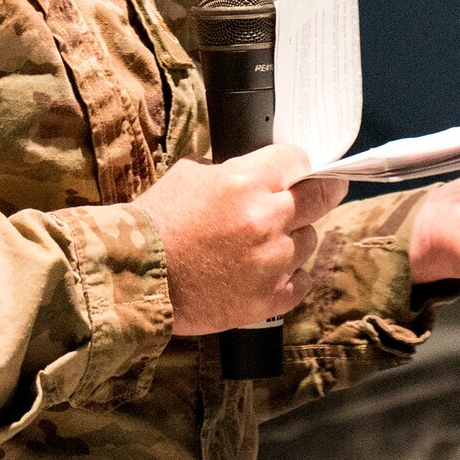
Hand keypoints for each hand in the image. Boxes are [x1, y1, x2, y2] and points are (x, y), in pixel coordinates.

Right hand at [134, 143, 346, 335]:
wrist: (134, 278)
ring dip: (295, 239)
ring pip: (310, 241)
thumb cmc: (157, 223)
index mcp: (247, 183)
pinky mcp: (267, 299)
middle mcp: (267, 220)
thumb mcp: (190, 175)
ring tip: (268, 243)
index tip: (297, 171)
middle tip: (324, 193)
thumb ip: (232, 172)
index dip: (297, 164)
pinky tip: (274, 273)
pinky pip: (301, 283)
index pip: (299, 160)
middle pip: (322, 198)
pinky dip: (292, 277)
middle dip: (323, 192)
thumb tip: (258, 174)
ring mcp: (271, 263)